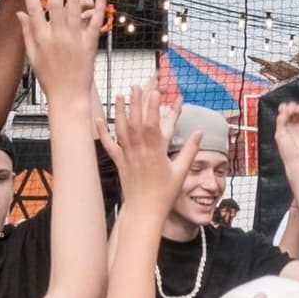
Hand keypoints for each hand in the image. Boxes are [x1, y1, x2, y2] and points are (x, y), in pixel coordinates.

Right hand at [23, 0, 104, 111]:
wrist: (68, 96)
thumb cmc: (49, 78)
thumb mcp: (32, 56)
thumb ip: (27, 32)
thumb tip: (20, 13)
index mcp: (41, 37)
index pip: (33, 7)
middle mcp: (57, 35)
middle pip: (54, 2)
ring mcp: (74, 39)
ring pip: (74, 8)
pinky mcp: (89, 45)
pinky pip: (94, 22)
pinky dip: (99, 8)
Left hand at [108, 78, 181, 210]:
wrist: (144, 211)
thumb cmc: (164, 194)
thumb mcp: (181, 172)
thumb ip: (190, 151)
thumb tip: (199, 132)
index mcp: (156, 153)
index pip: (154, 125)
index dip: (154, 107)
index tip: (156, 91)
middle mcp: (140, 151)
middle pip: (136, 122)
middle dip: (137, 102)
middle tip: (137, 85)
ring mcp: (128, 156)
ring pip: (122, 130)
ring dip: (120, 111)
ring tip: (120, 94)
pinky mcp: (119, 162)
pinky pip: (110, 145)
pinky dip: (103, 132)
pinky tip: (99, 120)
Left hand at [271, 100, 298, 170]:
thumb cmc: (287, 152)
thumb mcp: (280, 135)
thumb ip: (281, 121)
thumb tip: (283, 109)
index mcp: (284, 128)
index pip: (285, 114)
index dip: (285, 108)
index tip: (284, 107)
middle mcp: (293, 128)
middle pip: (294, 112)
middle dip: (293, 107)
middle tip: (292, 109)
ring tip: (298, 110)